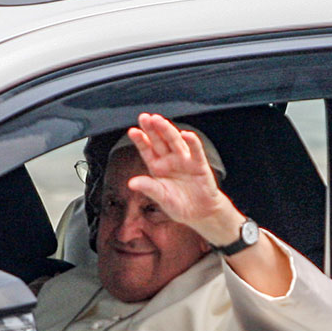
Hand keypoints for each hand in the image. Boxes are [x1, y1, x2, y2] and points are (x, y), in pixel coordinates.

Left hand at [124, 112, 228, 230]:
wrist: (200, 213)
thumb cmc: (179, 204)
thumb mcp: (161, 198)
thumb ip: (149, 188)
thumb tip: (131, 183)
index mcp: (157, 167)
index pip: (146, 150)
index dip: (140, 140)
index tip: (132, 131)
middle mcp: (170, 160)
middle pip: (159, 141)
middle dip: (152, 129)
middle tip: (145, 117)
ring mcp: (185, 160)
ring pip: (175, 142)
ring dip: (167, 130)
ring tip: (159, 120)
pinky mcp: (199, 165)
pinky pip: (195, 151)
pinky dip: (192, 143)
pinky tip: (185, 134)